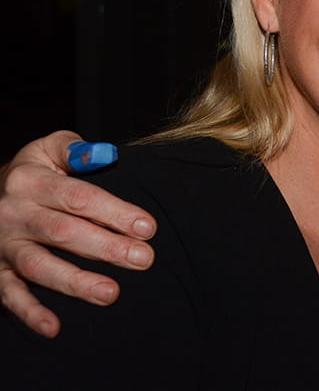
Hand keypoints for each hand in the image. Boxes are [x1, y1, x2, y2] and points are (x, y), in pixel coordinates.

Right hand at [0, 130, 156, 336]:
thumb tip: (105, 154)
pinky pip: (10, 294)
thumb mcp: (49, 148)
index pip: (79, 198)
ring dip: (75, 283)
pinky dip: (30, 313)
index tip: (147, 228)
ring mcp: (4, 244)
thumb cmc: (34, 170)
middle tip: (143, 259)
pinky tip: (54, 327)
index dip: (115, 212)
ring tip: (110, 293)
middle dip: (107, 248)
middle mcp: (15, 214)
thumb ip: (77, 150)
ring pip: (38, 266)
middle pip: (63, 233)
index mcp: (31, 181)